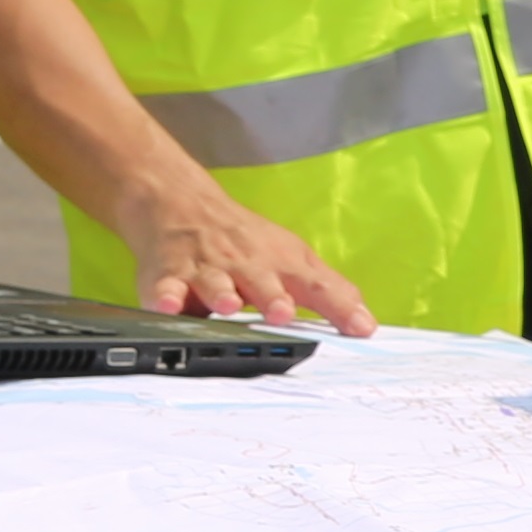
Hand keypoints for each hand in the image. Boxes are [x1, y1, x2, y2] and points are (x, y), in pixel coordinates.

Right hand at [121, 193, 374, 338]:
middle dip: (272, 297)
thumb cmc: (245, 241)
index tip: (359, 328)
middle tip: (282, 313)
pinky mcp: (168, 275)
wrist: (181, 203)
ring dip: (220, 294)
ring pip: (214, 282)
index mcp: (280, 264)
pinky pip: (165, 286)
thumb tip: (367, 324)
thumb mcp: (293, 259)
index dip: (339, 306)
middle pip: (262, 281)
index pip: (316, 285)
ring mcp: (207, 269)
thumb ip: (330, 293)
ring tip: (227, 305)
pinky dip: (165, 296)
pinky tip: (167, 305)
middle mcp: (245, 264)